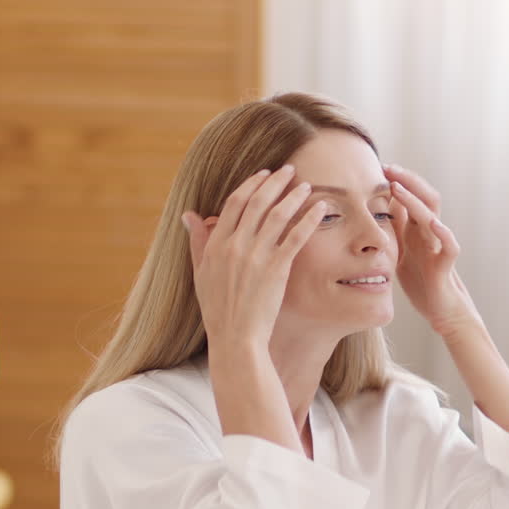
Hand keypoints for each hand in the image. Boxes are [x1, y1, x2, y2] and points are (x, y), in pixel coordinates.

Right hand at [182, 165, 326, 348]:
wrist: (235, 338)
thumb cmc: (218, 310)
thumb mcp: (201, 274)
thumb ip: (198, 242)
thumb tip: (189, 215)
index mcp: (217, 244)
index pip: (235, 202)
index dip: (251, 184)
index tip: (264, 174)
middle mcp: (235, 245)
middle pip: (258, 202)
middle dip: (275, 181)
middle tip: (290, 170)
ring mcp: (257, 256)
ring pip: (278, 214)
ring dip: (294, 195)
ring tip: (307, 185)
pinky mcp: (277, 269)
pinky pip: (296, 236)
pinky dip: (309, 218)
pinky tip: (320, 208)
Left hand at [384, 164, 479, 336]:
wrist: (440, 310)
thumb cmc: (421, 280)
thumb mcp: (401, 251)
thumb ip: (394, 230)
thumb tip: (376, 208)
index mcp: (417, 229)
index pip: (410, 196)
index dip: (396, 180)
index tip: (377, 166)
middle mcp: (430, 233)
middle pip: (424, 197)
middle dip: (407, 180)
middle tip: (387, 168)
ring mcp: (439, 247)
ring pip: (433, 216)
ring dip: (416, 200)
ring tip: (398, 188)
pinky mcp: (445, 265)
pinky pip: (450, 245)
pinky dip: (443, 233)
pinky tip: (432, 222)